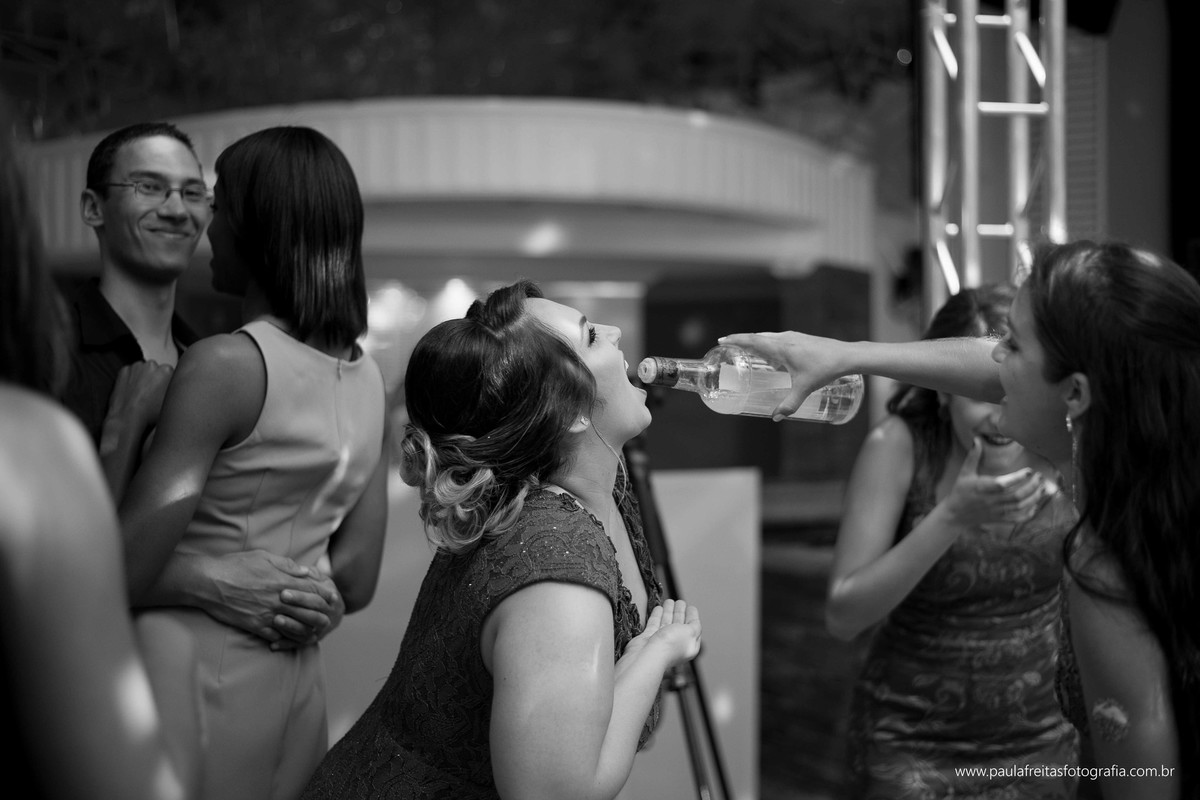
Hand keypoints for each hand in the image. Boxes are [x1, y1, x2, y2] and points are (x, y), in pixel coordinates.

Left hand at [99, 361, 173, 455]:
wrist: (127, 419)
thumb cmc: (150, 414)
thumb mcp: (174, 403)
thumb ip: (178, 390)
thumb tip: (184, 386)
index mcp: (167, 371)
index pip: (170, 373)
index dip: (167, 384)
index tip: (164, 392)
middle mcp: (152, 365)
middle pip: (157, 370)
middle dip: (155, 379)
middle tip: (153, 394)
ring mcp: (136, 367)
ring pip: (143, 370)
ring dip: (143, 378)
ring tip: (142, 394)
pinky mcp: (124, 370)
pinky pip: (130, 373)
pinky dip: (131, 379)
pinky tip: (133, 392)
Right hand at [200, 550, 339, 648]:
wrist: (208, 583)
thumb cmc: (235, 565)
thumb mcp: (264, 557)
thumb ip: (287, 566)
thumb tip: (307, 571)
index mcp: (282, 581)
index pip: (312, 589)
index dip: (325, 594)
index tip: (332, 597)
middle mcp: (278, 600)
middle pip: (309, 610)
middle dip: (322, 613)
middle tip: (330, 617)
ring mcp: (267, 614)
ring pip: (296, 627)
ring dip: (308, 629)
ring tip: (316, 631)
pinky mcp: (255, 626)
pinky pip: (276, 636)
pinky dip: (286, 639)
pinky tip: (290, 640)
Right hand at [623, 599, 701, 668]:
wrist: (648, 654)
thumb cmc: (671, 645)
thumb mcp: (690, 632)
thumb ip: (695, 626)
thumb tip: (695, 622)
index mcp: (689, 645)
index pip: (693, 629)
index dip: (693, 617)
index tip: (691, 607)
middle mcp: (676, 644)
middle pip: (679, 625)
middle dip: (680, 612)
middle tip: (680, 602)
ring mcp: (662, 641)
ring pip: (666, 623)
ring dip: (669, 611)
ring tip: (669, 601)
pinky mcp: (649, 638)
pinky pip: (654, 624)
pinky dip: (657, 615)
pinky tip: (659, 608)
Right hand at [718, 331, 845, 419]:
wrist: (847, 356)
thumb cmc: (825, 369)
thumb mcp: (805, 388)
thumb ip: (790, 404)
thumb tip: (776, 417)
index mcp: (781, 347)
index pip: (753, 340)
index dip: (736, 339)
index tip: (722, 340)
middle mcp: (785, 339)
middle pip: (758, 336)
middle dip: (742, 340)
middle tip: (729, 346)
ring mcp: (794, 337)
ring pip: (769, 337)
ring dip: (756, 341)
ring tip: (748, 351)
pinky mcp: (802, 339)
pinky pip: (779, 340)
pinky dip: (769, 344)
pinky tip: (773, 355)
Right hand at [942, 437, 1048, 529]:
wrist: (956, 514)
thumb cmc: (961, 490)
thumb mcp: (965, 472)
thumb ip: (973, 456)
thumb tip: (977, 439)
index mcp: (982, 488)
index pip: (1002, 484)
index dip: (1017, 478)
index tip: (1029, 470)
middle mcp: (991, 500)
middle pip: (1016, 496)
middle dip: (1032, 486)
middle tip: (1040, 477)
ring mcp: (996, 511)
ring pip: (1020, 507)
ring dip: (1034, 498)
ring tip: (1042, 488)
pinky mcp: (999, 519)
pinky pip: (1018, 518)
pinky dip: (1029, 513)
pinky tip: (1035, 505)